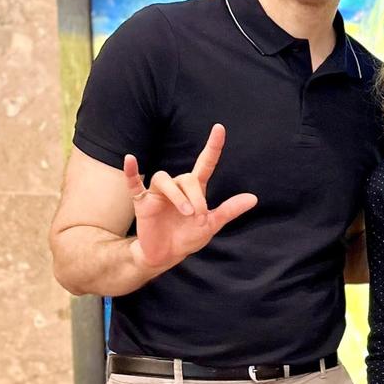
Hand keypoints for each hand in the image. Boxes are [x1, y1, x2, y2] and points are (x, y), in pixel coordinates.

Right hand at [124, 124, 256, 269]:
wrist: (167, 255)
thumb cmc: (189, 236)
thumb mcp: (212, 224)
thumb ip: (230, 210)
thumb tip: (254, 198)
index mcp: (195, 189)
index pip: (205, 163)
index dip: (213, 146)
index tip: (219, 128)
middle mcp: (177, 187)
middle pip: (186, 177)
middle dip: (196, 197)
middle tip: (198, 217)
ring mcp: (158, 193)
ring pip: (164, 178)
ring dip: (177, 195)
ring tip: (187, 212)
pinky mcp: (142, 202)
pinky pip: (133, 183)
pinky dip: (131, 172)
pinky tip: (130, 159)